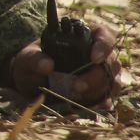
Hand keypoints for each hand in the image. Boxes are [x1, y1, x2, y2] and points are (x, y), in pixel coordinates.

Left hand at [5, 19, 125, 109]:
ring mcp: (101, 71)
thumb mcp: (27, 57)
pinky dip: (105, 100)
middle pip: (110, 61)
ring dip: (99, 89)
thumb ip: (34, 58)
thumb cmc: (31, 62)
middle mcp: (96, 52)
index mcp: (81, 36)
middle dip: (95, 76)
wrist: (31, 81)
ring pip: (112, 79)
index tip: (94, 58)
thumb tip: (47, 65)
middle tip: (77, 86)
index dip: (103, 45)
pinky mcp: (100, 88)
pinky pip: (110, 94)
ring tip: (78, 96)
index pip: (103, 34)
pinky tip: (99, 105)